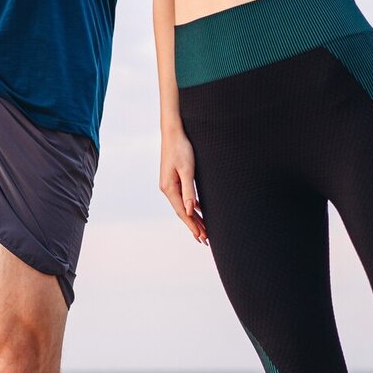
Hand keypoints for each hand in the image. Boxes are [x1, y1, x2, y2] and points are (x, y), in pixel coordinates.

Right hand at [159, 128, 207, 244]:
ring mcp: (169, 184)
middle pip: (182, 211)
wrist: (173, 133)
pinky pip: (183, 197)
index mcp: (169, 188)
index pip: (183, 212)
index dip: (193, 226)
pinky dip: (192, 206)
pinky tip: (198, 211)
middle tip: (205, 240)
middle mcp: (167, 188)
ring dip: (194, 217)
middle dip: (194, 226)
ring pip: (183, 205)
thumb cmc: (181, 149)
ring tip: (204, 230)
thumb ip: (189, 191)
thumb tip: (191, 211)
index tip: (202, 237)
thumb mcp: (187, 170)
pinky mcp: (173, 179)